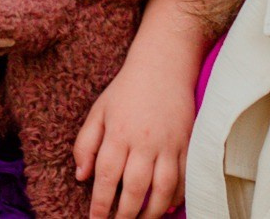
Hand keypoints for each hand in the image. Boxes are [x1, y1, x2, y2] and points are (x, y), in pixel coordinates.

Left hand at [74, 57, 193, 218]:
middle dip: (125, 215)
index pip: (107, 176)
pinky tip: (166, 207)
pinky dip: (177, 197)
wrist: (163, 66)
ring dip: (152, 213)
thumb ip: (86, 144)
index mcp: (119, 133)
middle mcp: (144, 142)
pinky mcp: (188, 144)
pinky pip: (185, 179)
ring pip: (163, 189)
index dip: (100, 203)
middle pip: (136, 188)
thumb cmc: (126, 91)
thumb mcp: (99, 112)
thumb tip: (82, 177)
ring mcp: (169, 144)